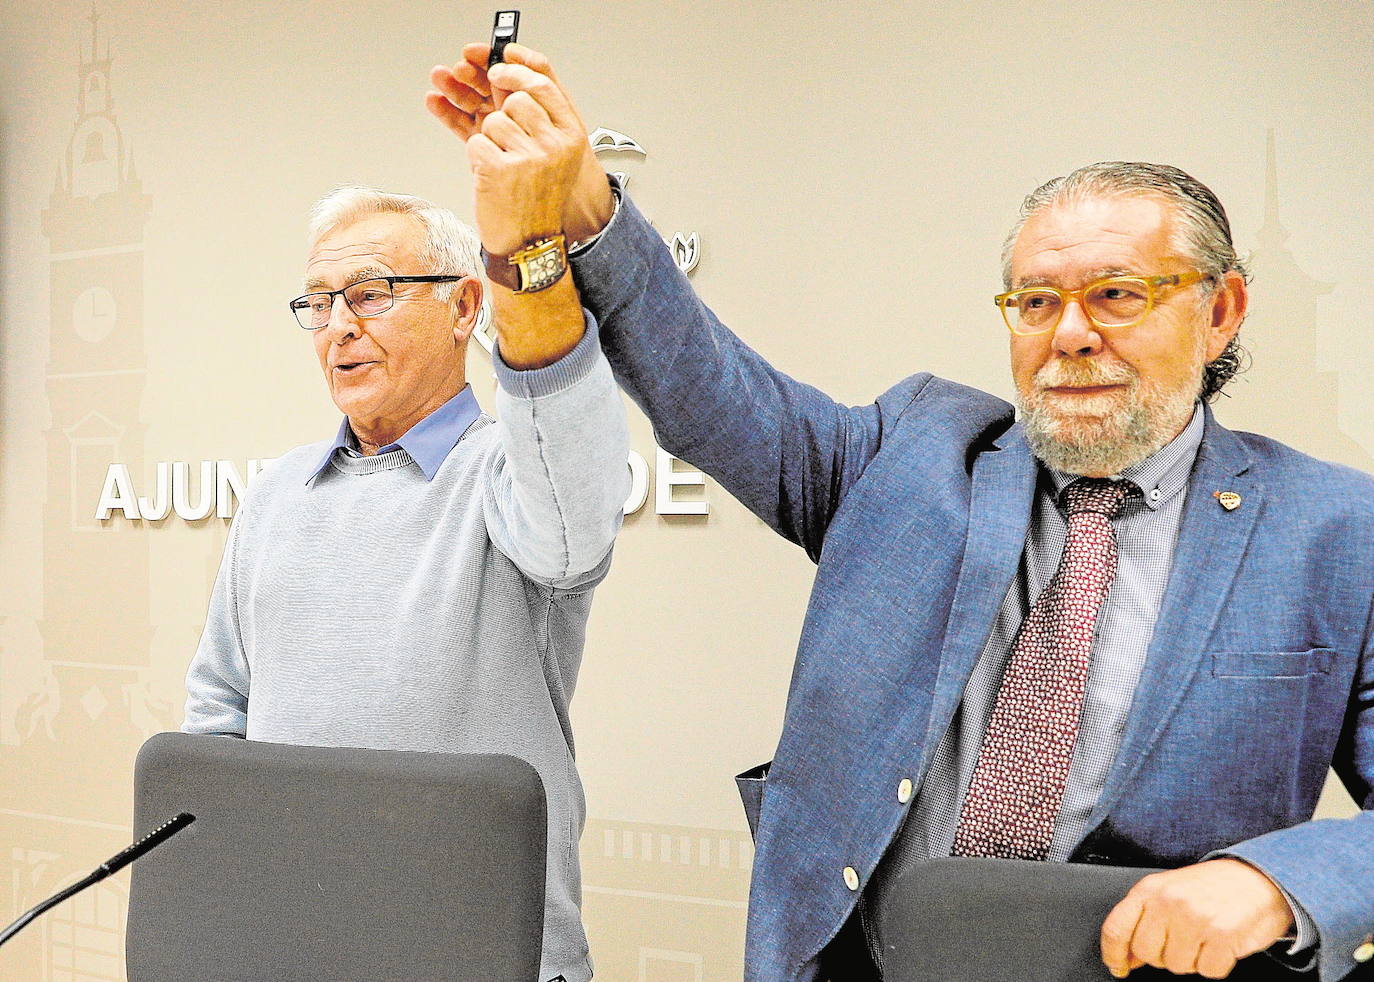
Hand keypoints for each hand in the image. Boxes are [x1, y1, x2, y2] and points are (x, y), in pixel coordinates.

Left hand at [426, 44, 614, 254]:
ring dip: (489, 141)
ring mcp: (528, 157)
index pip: (542, 85)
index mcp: (571, 136)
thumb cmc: (537, 200)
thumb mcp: (554, 156)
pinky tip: (492, 176)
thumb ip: (539, 119)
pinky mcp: (500, 169)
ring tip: (503, 166)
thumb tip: (508, 77)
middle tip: (505, 139)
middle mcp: (554, 145)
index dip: (515, 71)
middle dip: (502, 116)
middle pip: (515, 99)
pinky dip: (476, 159)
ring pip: (492, 121)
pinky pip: (475, 142)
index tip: (498, 68)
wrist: (530, 245)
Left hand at [1100, 859, 1295, 978]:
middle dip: (1163, 955)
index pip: (1116, 928)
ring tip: (1203, 937)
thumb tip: (1125, 955)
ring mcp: (1194, 917)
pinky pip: (1208, 970)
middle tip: (1181, 941)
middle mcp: (1168, 901)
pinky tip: (1220, 944)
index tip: (1118, 966)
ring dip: (1192, 959)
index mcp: (1149, 889)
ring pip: (1177, 965)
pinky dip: (1216, 964)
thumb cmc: (1211, 887)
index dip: (1113, 954)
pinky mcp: (1222, 934)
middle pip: (1146, 953)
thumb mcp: (1168, 892)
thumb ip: (1144, 919)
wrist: (1258, 879)